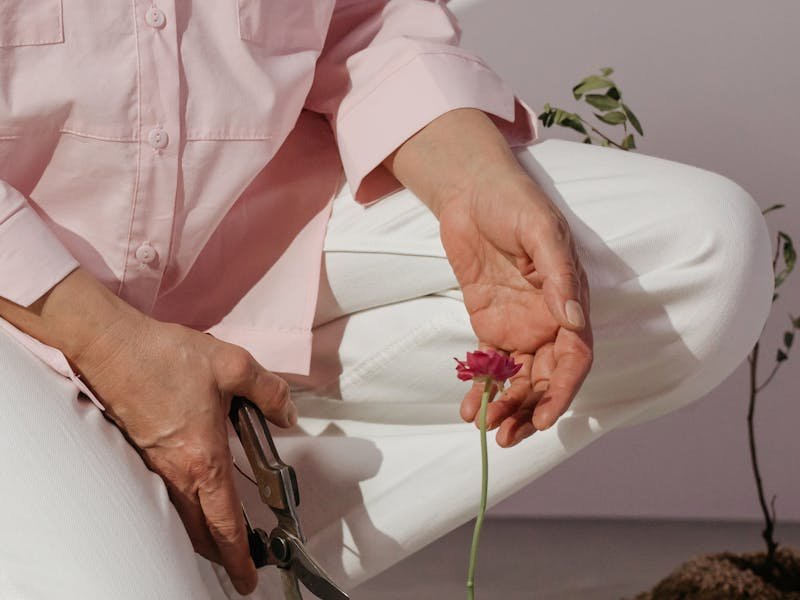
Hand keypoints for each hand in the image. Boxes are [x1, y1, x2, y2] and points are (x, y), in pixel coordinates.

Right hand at [72, 312, 295, 595]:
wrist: (111, 346)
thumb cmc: (165, 357)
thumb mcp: (234, 366)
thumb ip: (269, 392)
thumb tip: (287, 413)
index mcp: (203, 458)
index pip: (225, 522)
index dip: (239, 555)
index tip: (247, 578)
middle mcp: (176, 471)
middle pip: (198, 532)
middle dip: (219, 555)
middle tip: (238, 565)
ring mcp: (153, 465)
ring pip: (178, 516)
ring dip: (200, 534)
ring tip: (219, 538)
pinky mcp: (140, 451)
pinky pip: (163, 495)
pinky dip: (181, 510)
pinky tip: (191, 497)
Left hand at [438, 168, 592, 446]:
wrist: (472, 193)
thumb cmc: (515, 203)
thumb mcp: (540, 230)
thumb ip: (558, 274)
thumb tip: (573, 319)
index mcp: (569, 302)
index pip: (574, 357)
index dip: (563, 390)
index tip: (545, 417)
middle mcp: (547, 321)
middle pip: (545, 377)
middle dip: (530, 409)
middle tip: (507, 434)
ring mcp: (518, 325)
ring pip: (518, 378)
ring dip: (507, 406)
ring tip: (487, 429)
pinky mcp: (488, 324)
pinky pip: (488, 365)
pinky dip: (481, 389)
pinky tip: (468, 410)